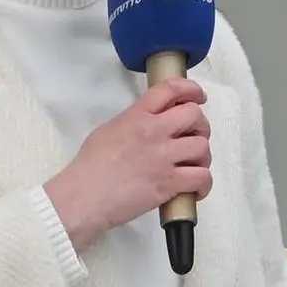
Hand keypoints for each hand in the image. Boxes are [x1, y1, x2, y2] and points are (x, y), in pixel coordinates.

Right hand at [45, 77, 211, 245]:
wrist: (83, 197)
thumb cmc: (90, 167)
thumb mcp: (109, 130)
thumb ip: (134, 121)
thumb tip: (151, 123)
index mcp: (137, 116)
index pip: (169, 89)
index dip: (190, 89)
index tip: (198, 96)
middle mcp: (154, 132)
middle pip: (194, 115)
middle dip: (200, 126)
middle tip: (194, 137)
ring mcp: (163, 157)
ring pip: (203, 147)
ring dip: (202, 157)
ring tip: (193, 166)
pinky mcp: (169, 183)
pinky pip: (202, 177)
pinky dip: (203, 184)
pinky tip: (194, 189)